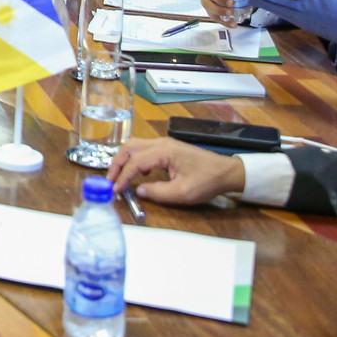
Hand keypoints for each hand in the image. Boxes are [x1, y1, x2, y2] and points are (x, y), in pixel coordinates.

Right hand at [106, 136, 245, 206]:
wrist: (226, 172)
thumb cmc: (207, 181)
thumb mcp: (183, 193)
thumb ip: (158, 193)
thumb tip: (138, 191)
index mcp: (164, 152)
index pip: (135, 162)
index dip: (123, 176)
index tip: (114, 190)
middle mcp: (161, 143)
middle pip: (129, 147)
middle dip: (117, 163)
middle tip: (110, 180)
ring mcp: (164, 143)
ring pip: (135, 145)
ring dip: (124, 159)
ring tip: (119, 176)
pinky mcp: (167, 148)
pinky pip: (143, 149)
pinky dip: (134, 158)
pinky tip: (137, 173)